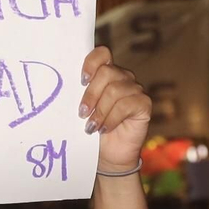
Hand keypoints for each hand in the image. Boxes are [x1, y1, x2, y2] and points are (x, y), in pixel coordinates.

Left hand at [80, 45, 151, 171]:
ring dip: (100, 111)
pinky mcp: (144, 104)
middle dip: (91, 94)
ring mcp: (135, 90)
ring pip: (115, 90)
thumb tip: (64, 85)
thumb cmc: (92, 129)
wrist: (109, 155)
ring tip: (91, 126)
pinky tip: (104, 129)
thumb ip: (79, 93)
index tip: (81, 80)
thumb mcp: (83, 109)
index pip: (102, 54)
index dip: (91, 62)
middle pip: (107, 72)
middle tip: (82, 113)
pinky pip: (126, 105)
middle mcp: (123, 77)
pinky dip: (112, 118)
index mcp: (106, 73)